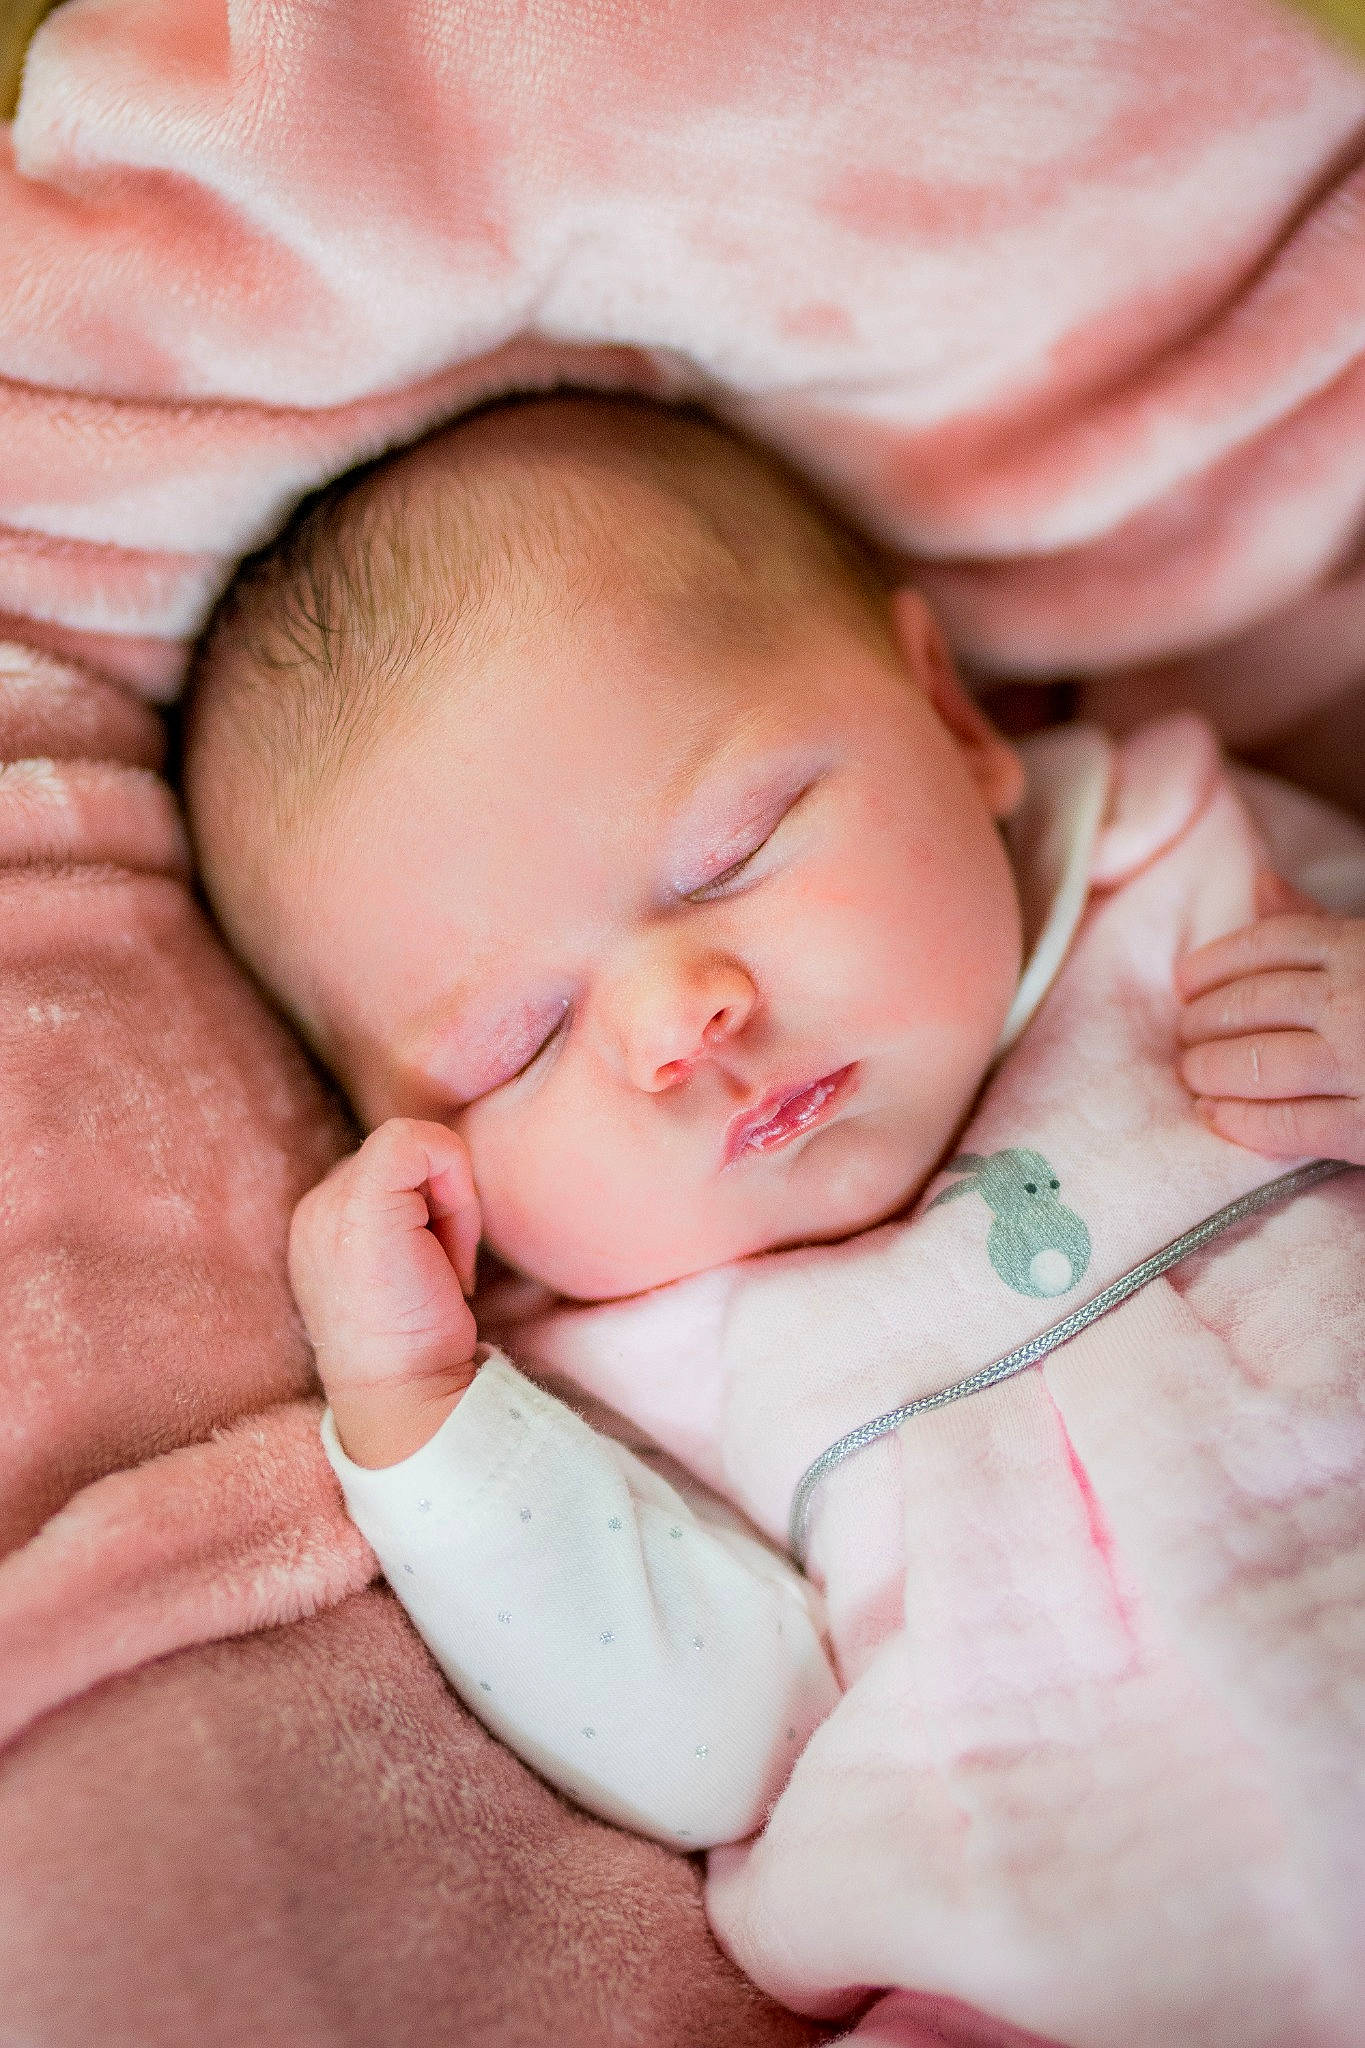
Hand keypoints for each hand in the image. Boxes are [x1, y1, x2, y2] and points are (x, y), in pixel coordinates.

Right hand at [289, 1117, 482, 1465]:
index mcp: (321, 1225)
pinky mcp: (360, 1201)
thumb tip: (446, 1178)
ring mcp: (328, 1203)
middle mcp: (315, 1208)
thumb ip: (408, 1222)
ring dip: (453, 1204)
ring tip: (443, 1271)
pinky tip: (450, 1256)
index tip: (439, 1273)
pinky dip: (458, 1190)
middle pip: (405, 1156)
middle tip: (443, 1275)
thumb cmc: (419, 1348)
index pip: (394, 1172)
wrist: (405, 1398)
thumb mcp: (404, 1271)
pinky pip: (423, 1143)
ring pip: (415, 1144)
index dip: (433, 1209)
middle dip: (443, 1205)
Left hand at [1176, 873, 1364, 1164]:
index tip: (1187, 980)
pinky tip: (1219, 1119)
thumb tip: (1262, 884)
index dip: (1217, 962)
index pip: (1271, 942)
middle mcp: (1362, 999)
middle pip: (1253, 1003)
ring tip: (1195, 1074)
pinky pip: (1293, 1126)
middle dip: (1205, 1022)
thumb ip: (1324, 921)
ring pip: (1259, 1064)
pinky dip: (1244, 1123)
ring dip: (1212, 1070)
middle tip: (1186, 1035)